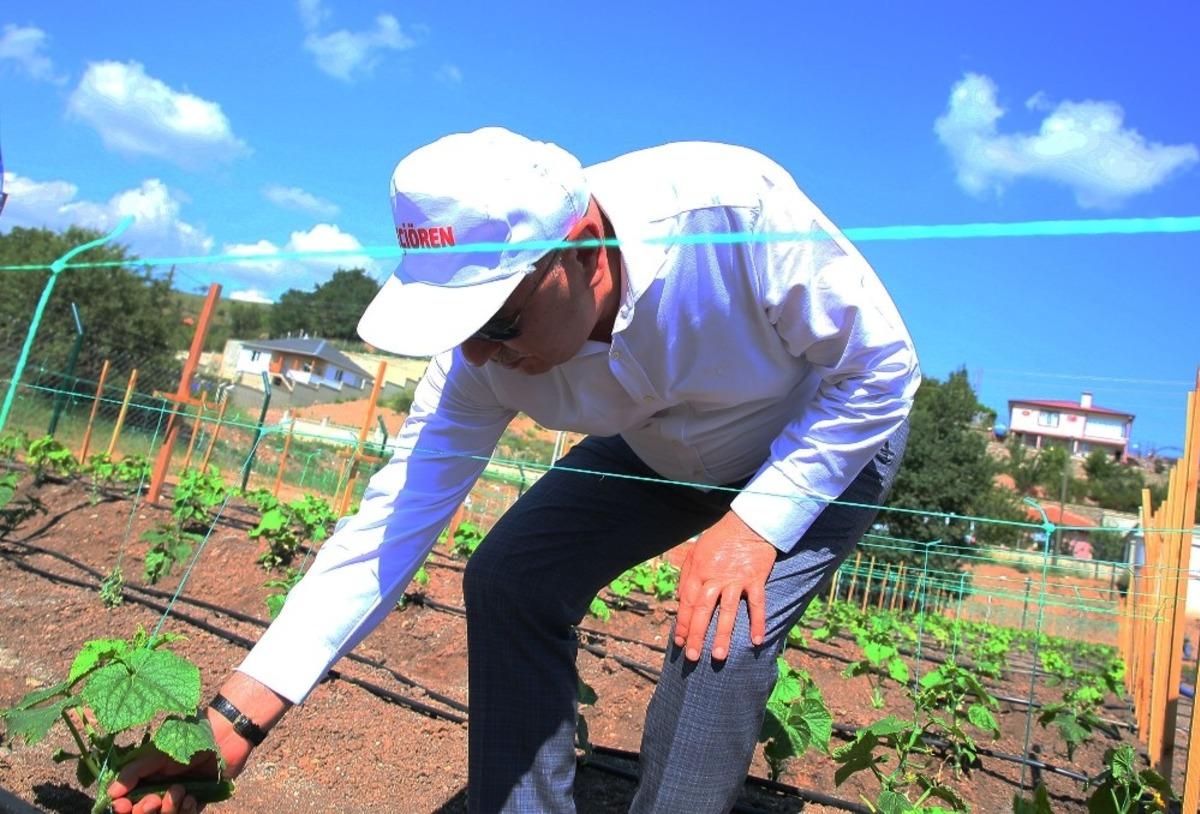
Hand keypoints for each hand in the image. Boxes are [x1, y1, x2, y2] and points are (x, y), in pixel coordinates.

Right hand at [108, 707, 251, 813]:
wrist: (222, 737)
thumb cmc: (188, 740)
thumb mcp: (157, 754)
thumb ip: (135, 772)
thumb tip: (111, 793)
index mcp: (145, 781)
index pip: (127, 803)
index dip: (122, 809)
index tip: (123, 806)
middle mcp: (158, 792)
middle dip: (145, 811)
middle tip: (154, 799)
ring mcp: (177, 799)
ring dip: (168, 809)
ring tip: (178, 790)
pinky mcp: (195, 803)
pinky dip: (186, 810)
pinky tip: (191, 798)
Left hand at [674, 511, 776, 661]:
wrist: (747, 524)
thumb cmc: (718, 539)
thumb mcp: (695, 553)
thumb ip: (687, 577)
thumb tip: (682, 602)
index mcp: (698, 571)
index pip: (687, 603)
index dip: (683, 624)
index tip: (680, 642)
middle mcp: (715, 577)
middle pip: (703, 610)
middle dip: (696, 635)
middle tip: (693, 657)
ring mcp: (736, 579)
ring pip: (727, 611)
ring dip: (723, 635)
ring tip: (719, 656)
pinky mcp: (755, 579)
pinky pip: (757, 604)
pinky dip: (757, 623)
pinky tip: (756, 641)